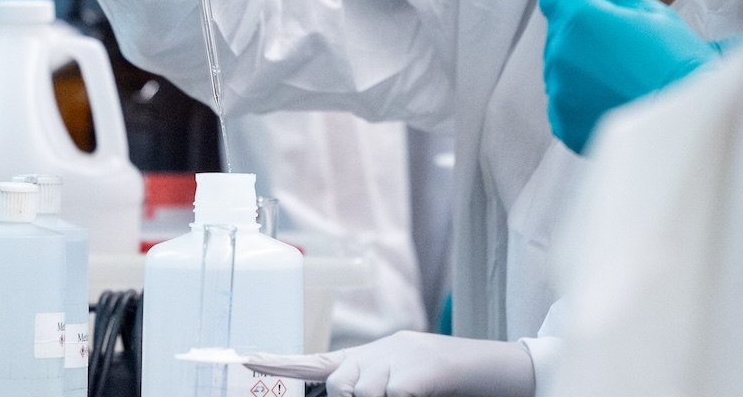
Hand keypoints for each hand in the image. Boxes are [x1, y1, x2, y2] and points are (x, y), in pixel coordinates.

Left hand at [243, 331, 534, 396]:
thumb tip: (345, 390)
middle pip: (340, 386)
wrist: (502, 368)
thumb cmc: (451, 383)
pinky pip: (393, 394)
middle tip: (393, 392)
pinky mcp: (422, 370)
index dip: (277, 362)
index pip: (317, 362)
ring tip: (415, 389)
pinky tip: (420, 392)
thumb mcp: (403, 381)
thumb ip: (369, 384)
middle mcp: (383, 350)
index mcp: (375, 355)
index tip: (240, 356)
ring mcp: (403, 357)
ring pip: (363, 392)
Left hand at [538, 0, 721, 153]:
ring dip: (582, 71)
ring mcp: (559, 91)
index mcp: (579, 17)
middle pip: (558, 34)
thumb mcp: (649, 12)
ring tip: (624, 80)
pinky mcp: (564, 123)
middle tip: (625, 51)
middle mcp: (560, 54)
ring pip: (560, 69)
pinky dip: (582, 102)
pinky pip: (564, 103)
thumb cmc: (677, 63)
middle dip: (583, 37)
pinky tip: (616, 101)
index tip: (597, 12)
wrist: (687, 120)